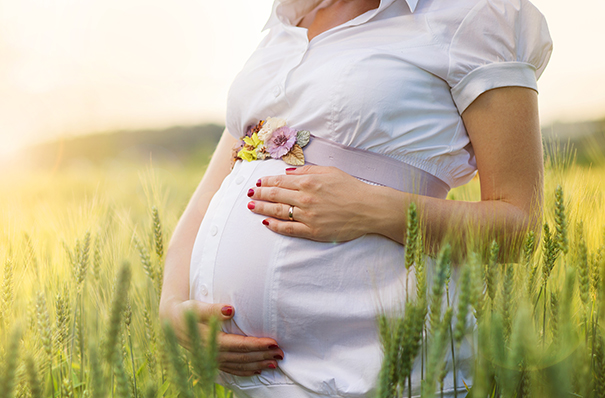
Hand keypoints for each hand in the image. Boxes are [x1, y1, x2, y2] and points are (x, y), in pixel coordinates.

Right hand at [159, 299, 283, 375]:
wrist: (170, 322)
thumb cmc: (185, 311)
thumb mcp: (195, 307)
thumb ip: (212, 309)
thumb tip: (230, 309)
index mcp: (209, 341)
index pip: (239, 345)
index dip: (257, 345)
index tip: (273, 342)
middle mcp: (211, 354)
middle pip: (242, 357)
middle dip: (263, 356)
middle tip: (281, 353)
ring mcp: (212, 359)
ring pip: (239, 365)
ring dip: (258, 364)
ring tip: (275, 363)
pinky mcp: (212, 361)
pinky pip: (232, 369)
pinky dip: (246, 370)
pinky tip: (257, 370)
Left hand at [246, 165, 374, 241]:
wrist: (368, 208)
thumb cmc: (351, 188)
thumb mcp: (330, 171)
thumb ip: (307, 171)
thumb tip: (288, 173)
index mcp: (309, 182)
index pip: (280, 181)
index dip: (266, 182)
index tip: (257, 183)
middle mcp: (305, 198)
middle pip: (275, 195)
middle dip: (259, 194)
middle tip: (249, 194)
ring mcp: (308, 216)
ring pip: (278, 211)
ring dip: (262, 208)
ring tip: (250, 206)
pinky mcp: (312, 231)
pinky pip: (289, 229)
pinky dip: (275, 226)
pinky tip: (266, 223)